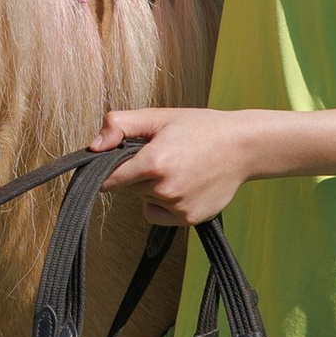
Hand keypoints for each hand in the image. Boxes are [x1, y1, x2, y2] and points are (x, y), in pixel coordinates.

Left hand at [98, 104, 285, 226]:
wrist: (242, 146)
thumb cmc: (200, 128)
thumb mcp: (158, 117)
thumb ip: (120, 126)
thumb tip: (93, 146)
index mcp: (154, 162)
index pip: (109, 179)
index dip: (106, 171)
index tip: (111, 164)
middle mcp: (165, 189)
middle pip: (129, 187)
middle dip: (137, 173)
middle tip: (162, 155)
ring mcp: (178, 206)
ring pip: (145, 200)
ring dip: (153, 188)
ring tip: (179, 168)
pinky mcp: (189, 219)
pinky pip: (159, 215)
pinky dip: (164, 204)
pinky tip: (184, 185)